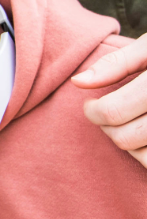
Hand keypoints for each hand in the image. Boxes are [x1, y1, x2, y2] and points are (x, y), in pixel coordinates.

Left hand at [72, 34, 146, 167]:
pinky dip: (146, 154)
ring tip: (129, 123)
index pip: (113, 111)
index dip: (93, 112)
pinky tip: (145, 135)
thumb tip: (78, 82)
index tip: (90, 105)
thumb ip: (117, 63)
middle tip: (107, 113)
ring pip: (143, 155)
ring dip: (129, 143)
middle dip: (108, 128)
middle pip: (125, 137)